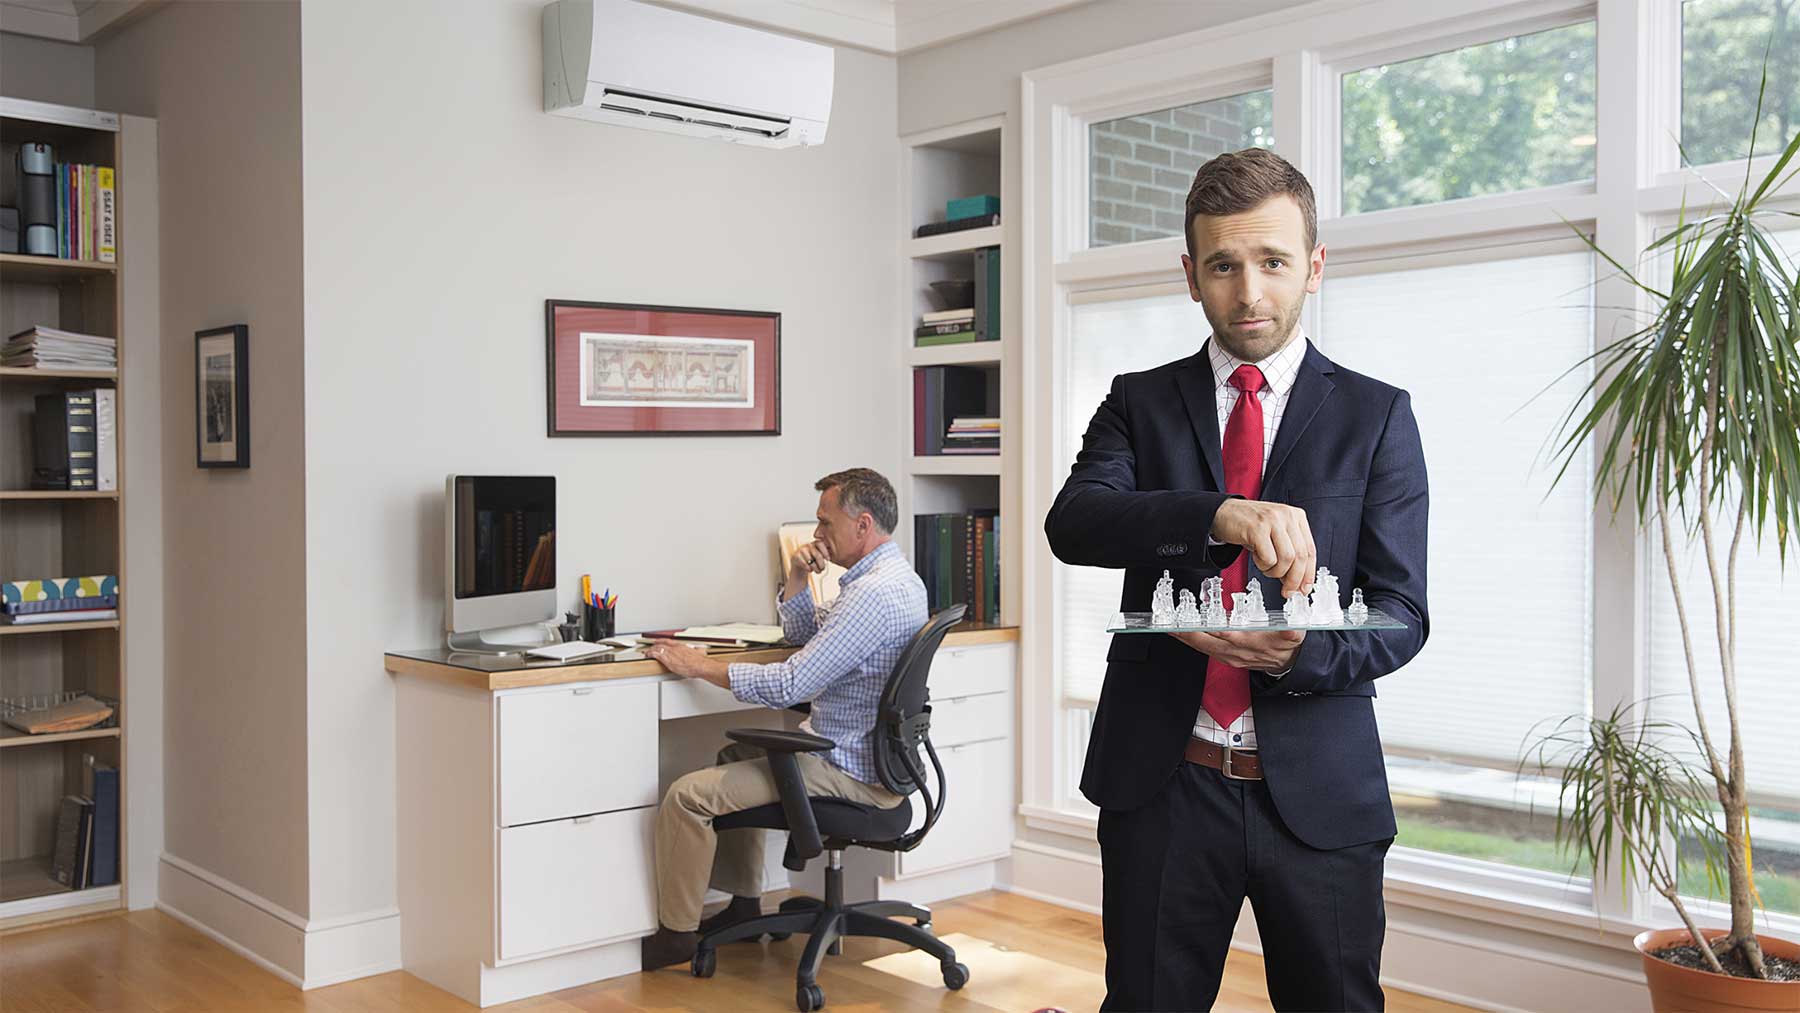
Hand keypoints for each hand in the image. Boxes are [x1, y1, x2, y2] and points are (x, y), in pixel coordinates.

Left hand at [642, 638, 707, 676]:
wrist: (699, 665)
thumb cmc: (699, 662)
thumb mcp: (699, 653)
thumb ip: (698, 651)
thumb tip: (700, 651)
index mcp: (681, 646)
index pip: (668, 641)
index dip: (661, 641)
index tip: (658, 641)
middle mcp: (674, 648)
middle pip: (661, 644)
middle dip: (655, 646)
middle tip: (651, 647)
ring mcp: (670, 653)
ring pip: (657, 649)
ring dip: (651, 650)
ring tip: (647, 652)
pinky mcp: (667, 660)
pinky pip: (656, 655)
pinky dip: (650, 654)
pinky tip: (648, 655)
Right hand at [786, 539, 831, 600]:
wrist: (799, 566)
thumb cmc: (812, 561)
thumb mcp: (820, 557)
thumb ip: (826, 555)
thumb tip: (841, 557)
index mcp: (814, 543)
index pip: (821, 544)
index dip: (825, 552)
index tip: (828, 559)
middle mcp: (807, 545)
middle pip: (817, 554)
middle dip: (821, 564)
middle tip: (822, 569)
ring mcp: (801, 550)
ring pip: (811, 561)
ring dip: (815, 568)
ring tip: (817, 571)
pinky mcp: (795, 556)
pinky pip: (804, 564)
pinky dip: (809, 569)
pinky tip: (809, 570)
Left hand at [1170, 629, 1304, 672]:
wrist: (1287, 664)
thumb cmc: (1287, 644)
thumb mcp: (1294, 635)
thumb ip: (1292, 632)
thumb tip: (1292, 630)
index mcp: (1252, 643)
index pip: (1228, 636)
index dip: (1212, 629)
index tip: (1198, 622)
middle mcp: (1237, 652)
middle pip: (1208, 642)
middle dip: (1188, 634)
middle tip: (1171, 623)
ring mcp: (1229, 657)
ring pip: (1203, 647)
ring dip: (1185, 638)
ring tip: (1169, 627)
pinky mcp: (1225, 658)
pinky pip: (1204, 650)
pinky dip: (1190, 642)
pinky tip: (1179, 635)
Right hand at [1209, 499, 1316, 597]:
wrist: (1223, 513)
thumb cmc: (1249, 526)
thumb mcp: (1275, 535)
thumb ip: (1289, 553)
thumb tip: (1297, 582)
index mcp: (1296, 516)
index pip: (1310, 550)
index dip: (1309, 573)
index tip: (1304, 588)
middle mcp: (1287, 516)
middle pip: (1301, 556)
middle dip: (1294, 579)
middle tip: (1287, 591)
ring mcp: (1272, 521)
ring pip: (1287, 559)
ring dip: (1276, 572)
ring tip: (1266, 568)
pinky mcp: (1257, 528)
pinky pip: (1268, 557)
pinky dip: (1263, 565)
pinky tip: (1256, 558)